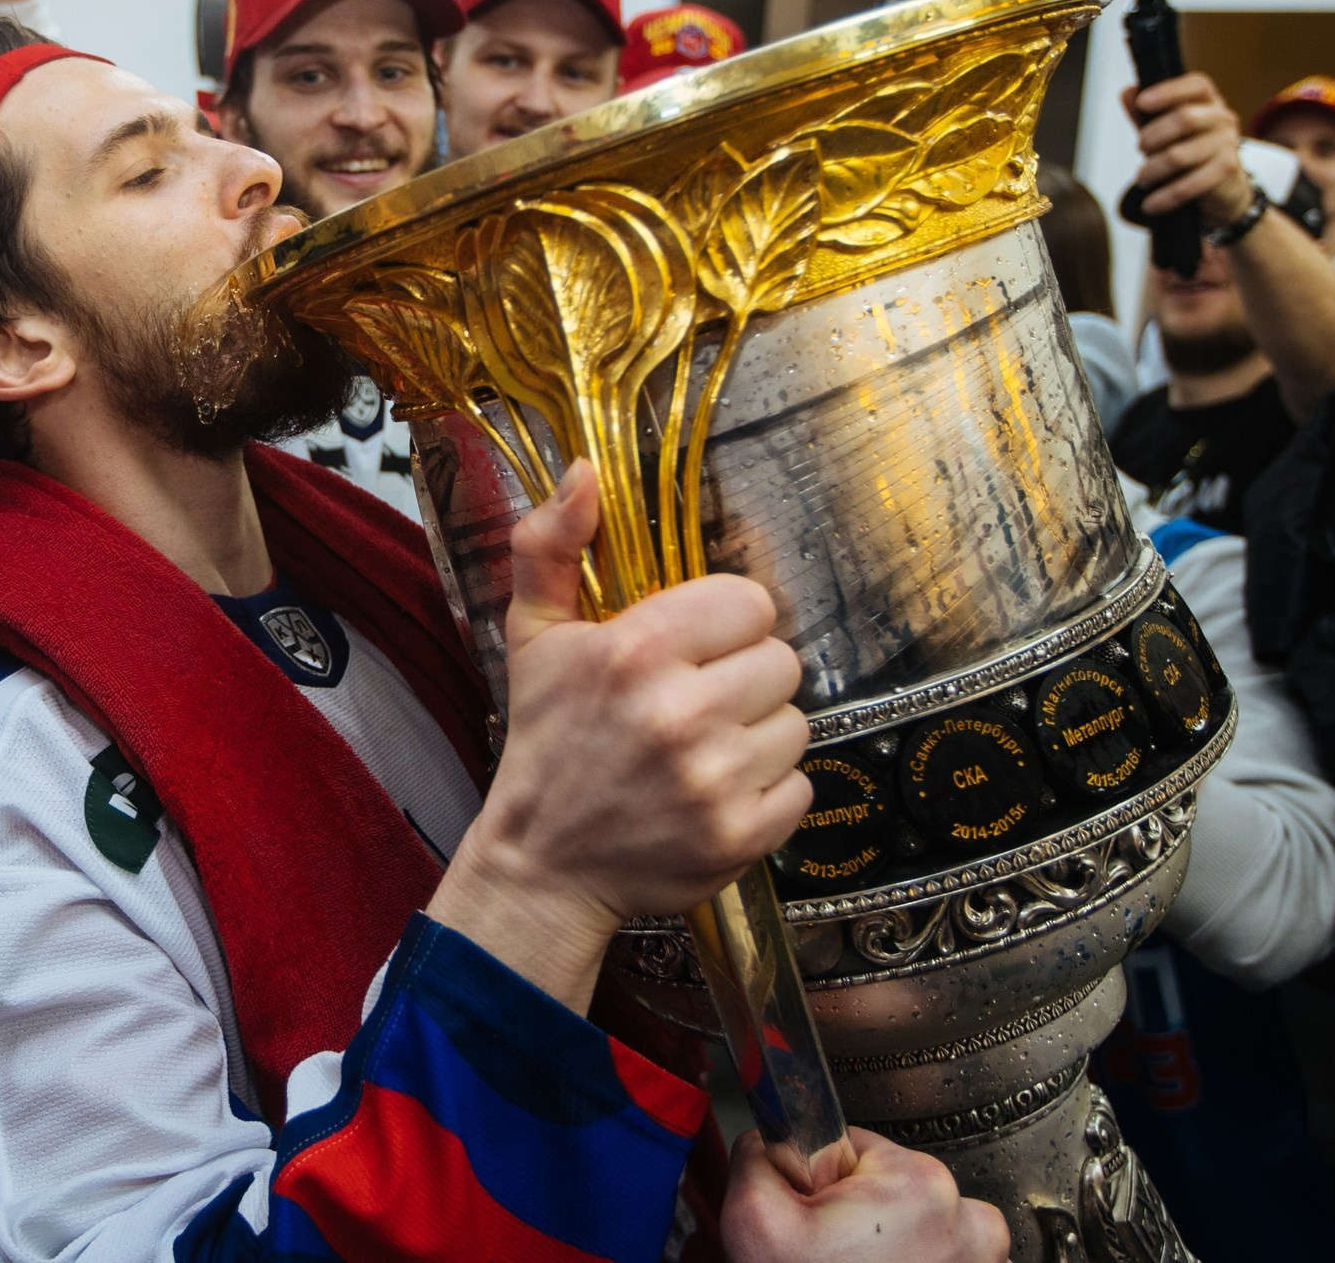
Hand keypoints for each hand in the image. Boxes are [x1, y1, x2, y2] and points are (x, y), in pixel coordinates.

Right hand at [426, 460, 810, 1008]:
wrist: (542, 863)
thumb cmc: (545, 741)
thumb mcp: (533, 635)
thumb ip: (553, 545)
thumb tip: (586, 471)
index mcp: (635, 651)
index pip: (749, 601)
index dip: (723, 623)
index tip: (689, 649)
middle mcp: (680, 713)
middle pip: (781, 661)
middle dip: (742, 678)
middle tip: (693, 704)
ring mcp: (715, 780)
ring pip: (796, 723)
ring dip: (757, 735)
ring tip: (703, 751)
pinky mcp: (742, 834)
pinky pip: (800, 786)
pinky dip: (767, 791)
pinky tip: (716, 792)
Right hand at [723, 1128, 1007, 1262]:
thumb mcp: (754, 1218)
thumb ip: (759, 1154)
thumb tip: (773, 1141)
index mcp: (920, 1183)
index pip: (853, 1147)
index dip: (821, 1183)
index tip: (818, 1222)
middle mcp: (970, 1219)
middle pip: (888, 1186)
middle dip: (858, 1216)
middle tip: (834, 1256)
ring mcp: (984, 1259)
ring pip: (916, 1225)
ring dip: (889, 1246)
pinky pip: (940, 1256)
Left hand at [1123, 72, 1252, 226]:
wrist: (1223, 190)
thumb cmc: (1190, 153)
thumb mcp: (1165, 132)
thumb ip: (1146, 116)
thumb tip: (1127, 93)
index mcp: (1208, 102)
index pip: (1196, 85)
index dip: (1169, 91)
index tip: (1142, 102)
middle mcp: (1222, 118)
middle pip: (1185, 118)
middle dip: (1152, 136)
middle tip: (1140, 148)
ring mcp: (1228, 144)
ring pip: (1180, 155)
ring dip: (1152, 169)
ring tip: (1142, 179)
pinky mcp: (1228, 171)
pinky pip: (1189, 184)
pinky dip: (1164, 197)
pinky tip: (1150, 205)